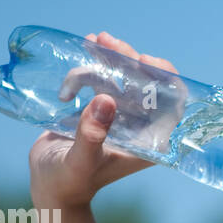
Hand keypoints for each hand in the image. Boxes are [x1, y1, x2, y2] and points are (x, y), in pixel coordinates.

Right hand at [28, 32, 183, 209]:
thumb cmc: (68, 180)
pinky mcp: (102, 108)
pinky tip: (85, 50)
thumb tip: (105, 100)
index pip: (173, 106)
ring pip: (127, 77)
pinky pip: (106, 78)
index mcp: (149, 143)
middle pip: (149, 85)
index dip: (165, 79)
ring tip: (95, 40)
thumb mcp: (81, 160)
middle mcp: (141, 127)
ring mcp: (122, 116)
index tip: (144, 61)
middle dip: (131, 59)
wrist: (49, 183)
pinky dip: (96, 63)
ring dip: (113, 56)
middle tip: (109, 42)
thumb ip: (93, 134)